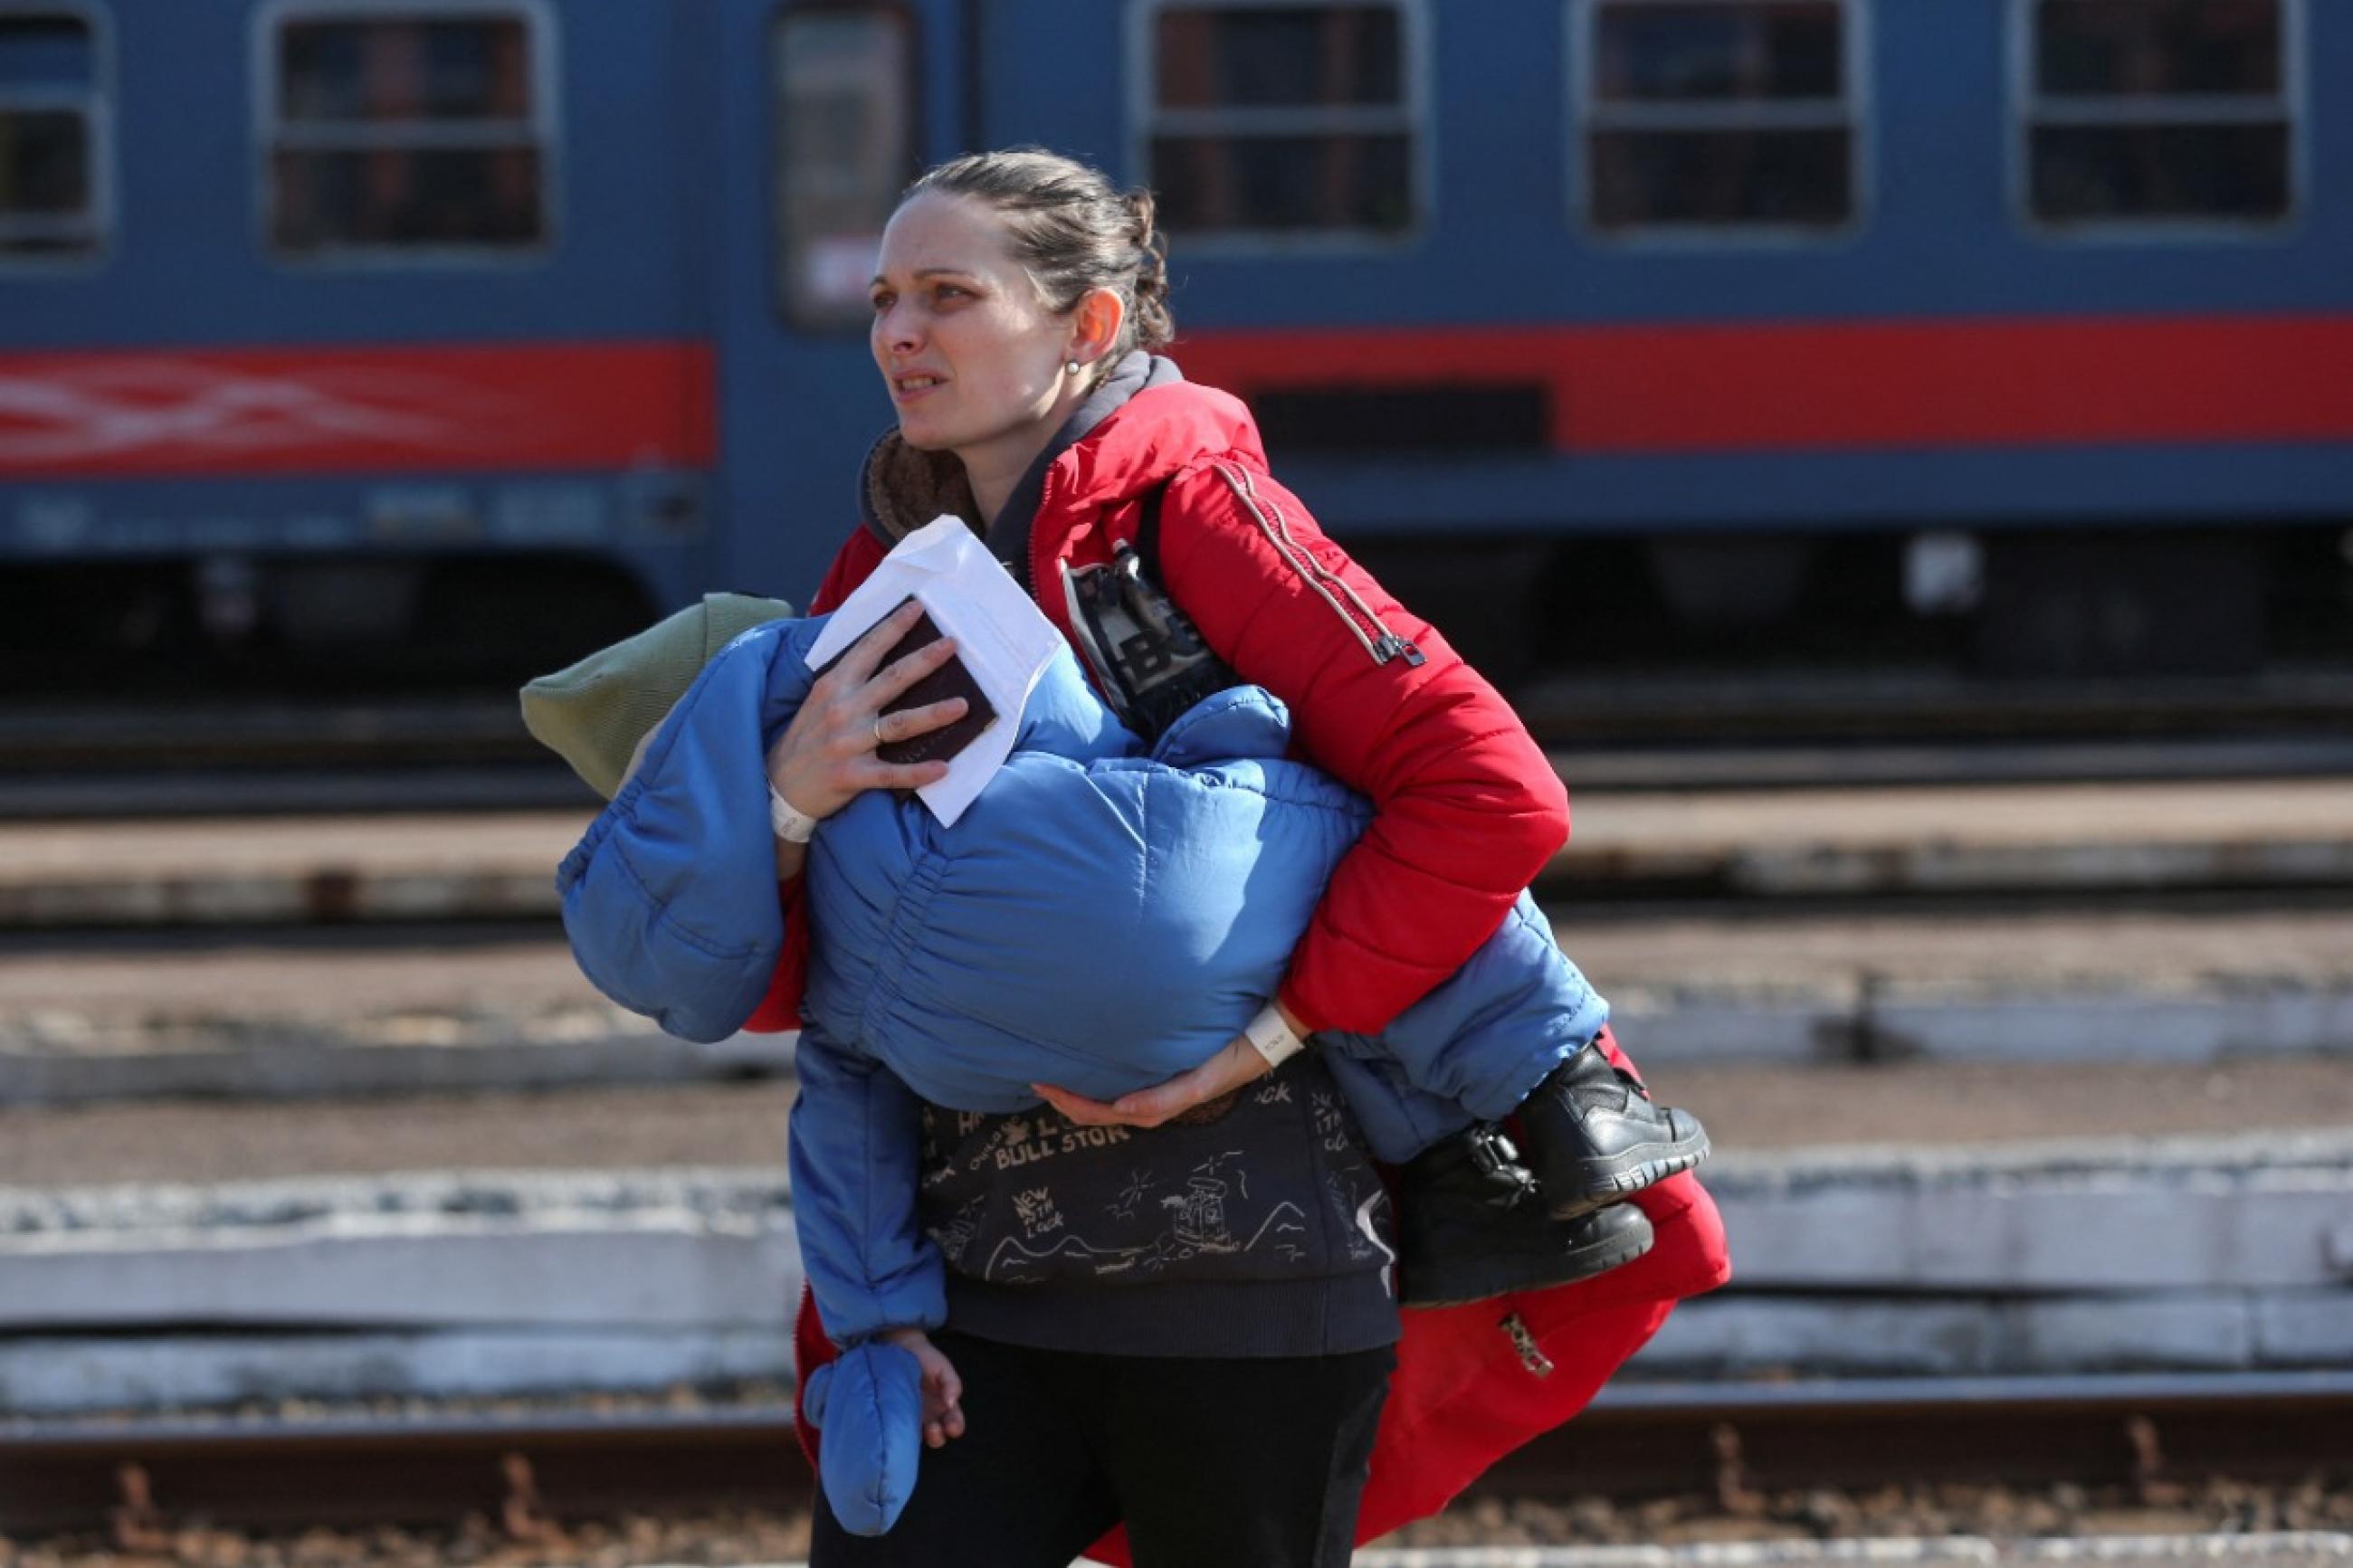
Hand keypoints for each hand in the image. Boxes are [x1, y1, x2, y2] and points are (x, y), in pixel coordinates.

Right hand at [765, 598, 969, 822]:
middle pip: (892, 680)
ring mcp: (847, 743)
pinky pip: (891, 773)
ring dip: (933, 714)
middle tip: (953, 644)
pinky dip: (918, 772)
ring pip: (898, 724)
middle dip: (925, 660)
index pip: (867, 649)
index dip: (893, 627)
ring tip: (962, 705)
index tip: (919, 608)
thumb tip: (884, 655)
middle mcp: (841, 710)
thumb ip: (847, 680)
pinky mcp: (852, 775)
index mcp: (833, 686)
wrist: (778, 786)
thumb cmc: (806, 739)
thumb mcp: (819, 699)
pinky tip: (943, 768)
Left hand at [879, 1326, 964, 1447]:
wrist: (903, 1349)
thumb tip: (951, 1403)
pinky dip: (904, 1433)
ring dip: (920, 1437)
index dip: (955, 1427)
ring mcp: (914, 1417)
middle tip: (934, 1429)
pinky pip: (902, 1429)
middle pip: (939, 1436)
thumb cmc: (927, 1359)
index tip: (951, 1425)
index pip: (955, 1423)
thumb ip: (952, 1384)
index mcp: (946, 1405)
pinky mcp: (898, 1415)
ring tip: (919, 1430)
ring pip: (920, 1437)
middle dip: (938, 1437)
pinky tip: (903, 1428)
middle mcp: (932, 1416)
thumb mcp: (944, 1368)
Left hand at [1033, 1033, 1272, 1128]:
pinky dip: (1105, 1077)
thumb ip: (1166, 1098)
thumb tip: (1121, 1109)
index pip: (1109, 1112)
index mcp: (1162, 1102)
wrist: (1266, 1031)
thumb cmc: (1234, 1056)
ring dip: (1084, 1091)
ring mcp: (1164, 1082)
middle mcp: (1159, 1095)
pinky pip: (1130, 1078)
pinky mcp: (1170, 1065)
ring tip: (1056, 1076)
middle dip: (1070, 1100)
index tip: (1045, 1086)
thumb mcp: (1202, 1081)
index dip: (1075, 1105)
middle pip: (1105, 1108)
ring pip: (1114, 1096)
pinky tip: (1092, 1066)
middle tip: (1038, 1080)